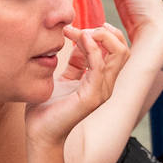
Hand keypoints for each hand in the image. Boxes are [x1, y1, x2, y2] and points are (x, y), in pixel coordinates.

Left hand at [27, 24, 125, 143]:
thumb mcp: (63, 78)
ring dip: (101, 36)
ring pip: (119, 53)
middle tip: (82, 29)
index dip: (99, 34)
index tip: (75, 29)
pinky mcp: (92, 96)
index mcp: (102, 80)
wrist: (40, 133)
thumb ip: (75, 63)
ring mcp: (102, 91)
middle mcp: (107, 84)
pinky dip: (91, 48)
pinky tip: (78, 38)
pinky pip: (100, 65)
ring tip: (80, 32)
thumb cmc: (48, 108)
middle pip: (123, 48)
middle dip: (105, 32)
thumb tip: (77, 41)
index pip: (116, 49)